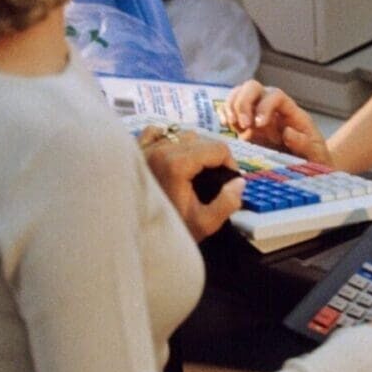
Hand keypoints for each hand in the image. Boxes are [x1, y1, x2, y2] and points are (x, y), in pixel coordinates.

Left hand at [139, 126, 244, 241]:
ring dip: (193, 147)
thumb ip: (227, 203)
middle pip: (201, 139)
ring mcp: (144, 149)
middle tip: (215, 177)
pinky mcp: (134, 152)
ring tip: (195, 169)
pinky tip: (171, 155)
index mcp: (177, 164)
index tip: (229, 180)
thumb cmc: (168, 232)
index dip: (230, 163)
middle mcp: (159, 150)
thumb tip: (239, 181)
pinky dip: (167, 138)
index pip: (217, 148)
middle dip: (213, 156)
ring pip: (179, 133)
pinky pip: (155, 132)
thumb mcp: (204, 224)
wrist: (131, 238)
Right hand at [222, 80, 331, 164]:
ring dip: (231, 105)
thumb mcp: (316, 153)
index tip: (259, 125)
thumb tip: (287, 132)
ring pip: (239, 94)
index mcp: (289, 111)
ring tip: (230, 124)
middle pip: (253, 87)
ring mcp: (256, 114)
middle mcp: (271, 107)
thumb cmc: (313, 157)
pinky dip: (224, 113)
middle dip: (244, 102)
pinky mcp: (245, 126)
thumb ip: (304, 143)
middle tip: (242, 124)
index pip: (275, 95)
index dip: (264, 106)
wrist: (306, 165)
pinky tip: (225, 124)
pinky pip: (230, 109)